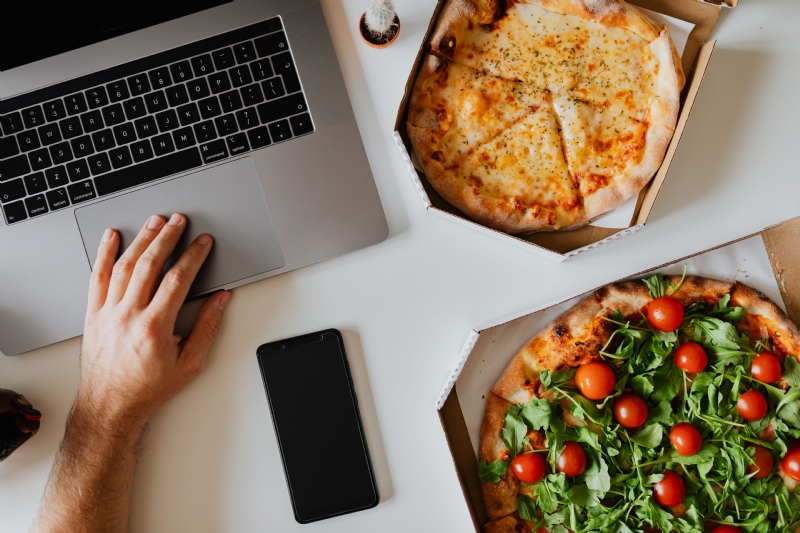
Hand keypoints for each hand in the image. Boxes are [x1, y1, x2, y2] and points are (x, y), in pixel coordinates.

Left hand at [79, 214, 230, 423]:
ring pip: (124, 266)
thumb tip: (220, 300)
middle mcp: (128, 316)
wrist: (110, 405)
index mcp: (154, 328)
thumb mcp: (189, 363)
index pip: (177, 280)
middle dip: (167, 238)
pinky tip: (111, 238)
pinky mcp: (93, 314)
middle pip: (150, 265)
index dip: (193, 257)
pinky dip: (103, 254)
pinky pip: (97, 277)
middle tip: (179, 221)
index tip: (202, 243)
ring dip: (141, 239)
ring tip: (154, 222)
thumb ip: (207, 328)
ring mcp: (107, 313)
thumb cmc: (148, 388)